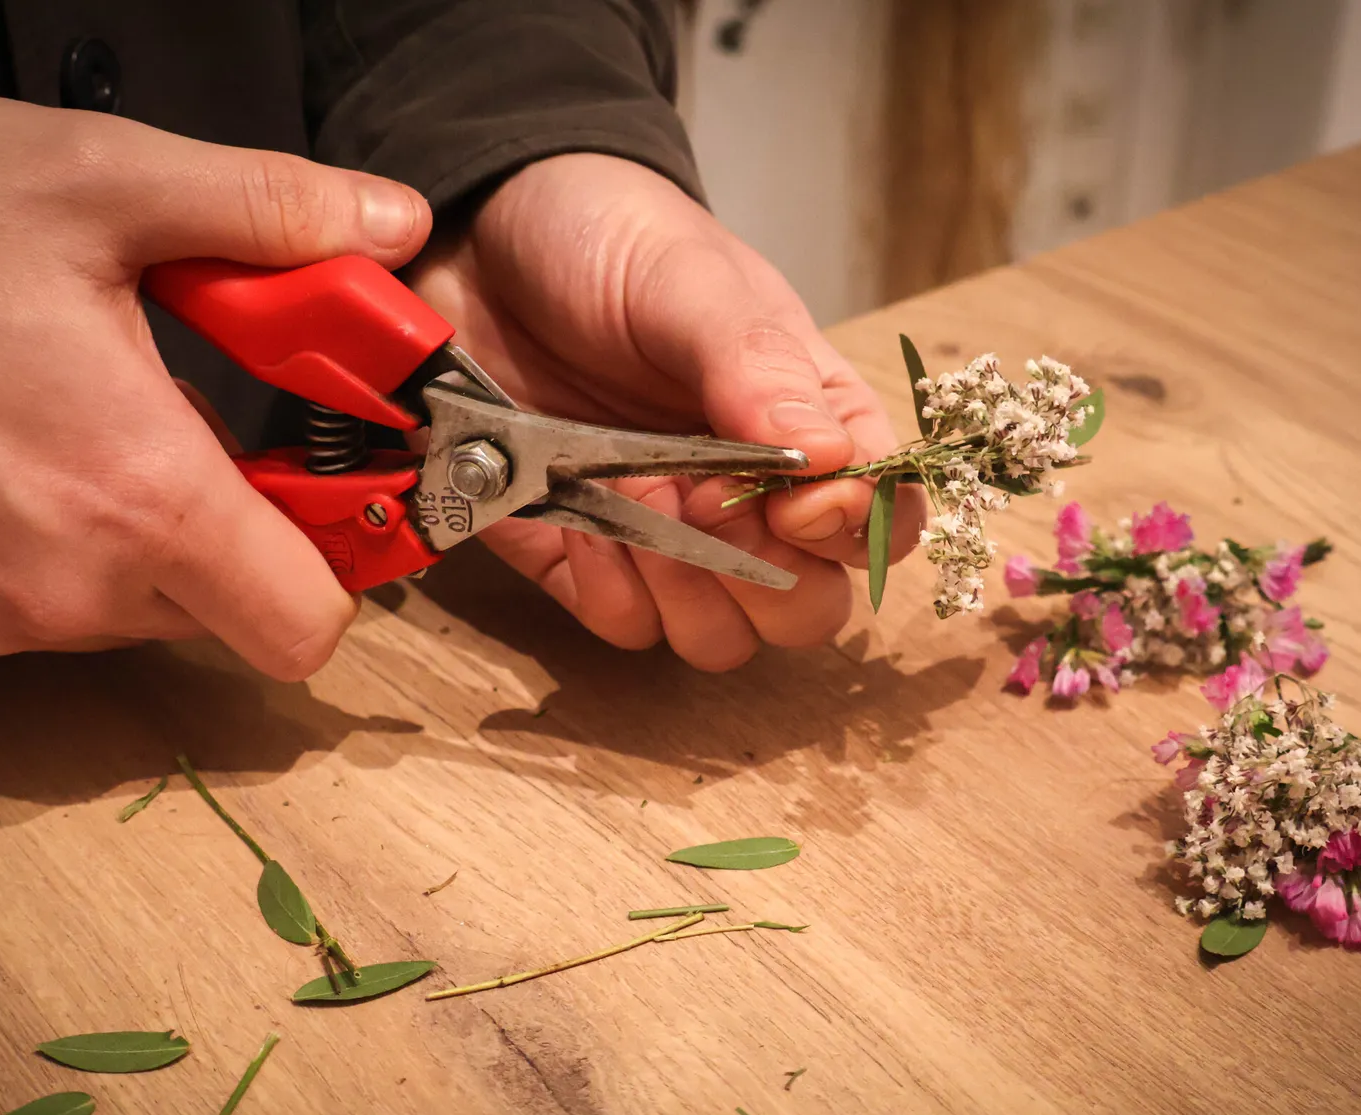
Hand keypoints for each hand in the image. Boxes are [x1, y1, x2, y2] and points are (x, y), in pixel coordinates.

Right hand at [0, 93, 429, 679]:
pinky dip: (48, 541)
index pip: (307, 623)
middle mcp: (67, 586)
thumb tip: (391, 226)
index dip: (339, 556)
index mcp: (139, 495)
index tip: (326, 479)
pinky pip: (35, 604)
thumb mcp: (92, 178)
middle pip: (224, 606)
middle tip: (190, 408)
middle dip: (234, 521)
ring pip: (130, 605)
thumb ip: (266, 210)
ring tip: (77, 407)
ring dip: (137, 526)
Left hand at [409, 153, 921, 669]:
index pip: (879, 521)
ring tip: (630, 500)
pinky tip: (580, 524)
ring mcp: (667, 533)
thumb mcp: (689, 279)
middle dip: (767, 582)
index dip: (851, 535)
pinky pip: (621, 625)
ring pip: (718, 639)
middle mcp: (749, 493)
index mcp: (809, 420)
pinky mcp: (579, 554)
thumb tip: (831, 460)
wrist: (480, 230)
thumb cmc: (607, 238)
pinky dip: (607, 592)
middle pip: (808, 608)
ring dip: (684, 592)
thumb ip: (758, 367)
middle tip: (706, 505)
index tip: (794, 502)